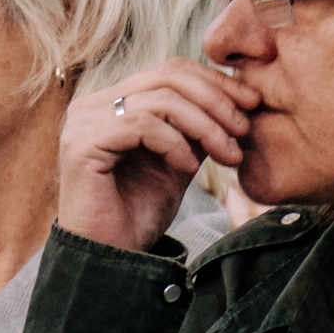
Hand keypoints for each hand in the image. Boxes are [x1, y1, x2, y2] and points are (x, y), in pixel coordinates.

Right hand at [57, 58, 258, 252]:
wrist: (111, 261)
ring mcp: (84, 121)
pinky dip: (174, 142)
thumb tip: (237, 100)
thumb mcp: (179, 162)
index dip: (214, 82)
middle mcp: (94, 104)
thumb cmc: (137, 215)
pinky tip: (188, 168)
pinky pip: (141, 124)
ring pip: (161, 99)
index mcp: (114, 102)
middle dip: (216, 99)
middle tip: (244, 129)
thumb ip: (196, 129)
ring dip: (204, 125)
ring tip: (227, 154)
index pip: (170, 71)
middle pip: (167, 76)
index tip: (251, 105)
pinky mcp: (82, 143)